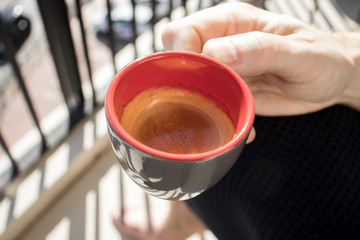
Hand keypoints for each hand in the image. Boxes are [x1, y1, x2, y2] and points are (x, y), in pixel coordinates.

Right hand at [161, 2, 359, 115]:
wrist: (333, 81)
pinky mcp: (229, 92)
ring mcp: (223, 71)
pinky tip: (240, 124)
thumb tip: (220, 53)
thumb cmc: (324, 58)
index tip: (199, 78)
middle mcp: (222, 44)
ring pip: (188, 85)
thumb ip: (261, 49)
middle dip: (183, 83)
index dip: (183, 56)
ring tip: (226, 114)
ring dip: (199, 105)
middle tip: (208, 99)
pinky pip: (209, 106)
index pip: (186, 32)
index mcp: (233, 22)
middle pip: (177, 59)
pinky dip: (218, 120)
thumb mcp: (299, 53)